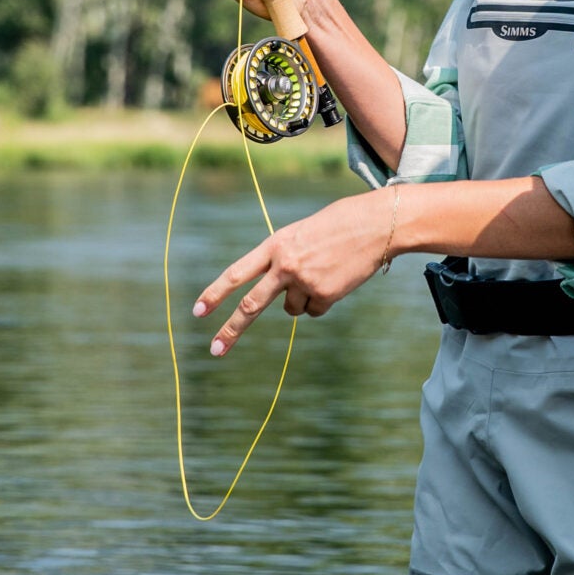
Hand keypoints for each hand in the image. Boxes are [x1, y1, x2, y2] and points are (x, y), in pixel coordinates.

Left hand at [193, 186, 402, 354]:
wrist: (375, 224)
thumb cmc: (337, 225)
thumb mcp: (300, 235)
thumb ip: (282, 260)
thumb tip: (279, 300)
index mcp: (275, 245)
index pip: (237, 273)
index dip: (216, 293)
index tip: (198, 311)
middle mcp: (285, 265)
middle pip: (251, 304)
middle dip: (231, 329)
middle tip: (215, 350)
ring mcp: (304, 282)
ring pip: (291, 309)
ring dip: (303, 298)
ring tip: (324, 272)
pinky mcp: (325, 296)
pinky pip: (314, 310)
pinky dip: (324, 300)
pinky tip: (337, 279)